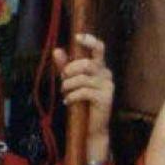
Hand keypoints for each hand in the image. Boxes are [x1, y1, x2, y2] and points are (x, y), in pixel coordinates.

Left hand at [53, 34, 113, 164]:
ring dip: (68, 85)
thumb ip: (64, 66)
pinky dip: (72, 96)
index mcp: (99, 67)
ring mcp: (107, 86)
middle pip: (86, 63)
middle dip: (69, 70)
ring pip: (83, 78)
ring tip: (65, 92)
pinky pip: (84, 92)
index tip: (77, 37)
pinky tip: (67, 102)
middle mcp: (106, 74)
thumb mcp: (71, 81)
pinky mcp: (105, 99)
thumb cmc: (81, 101)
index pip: (99, 48)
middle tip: (63, 79)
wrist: (91, 127)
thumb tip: (56, 50)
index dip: (89, 40)